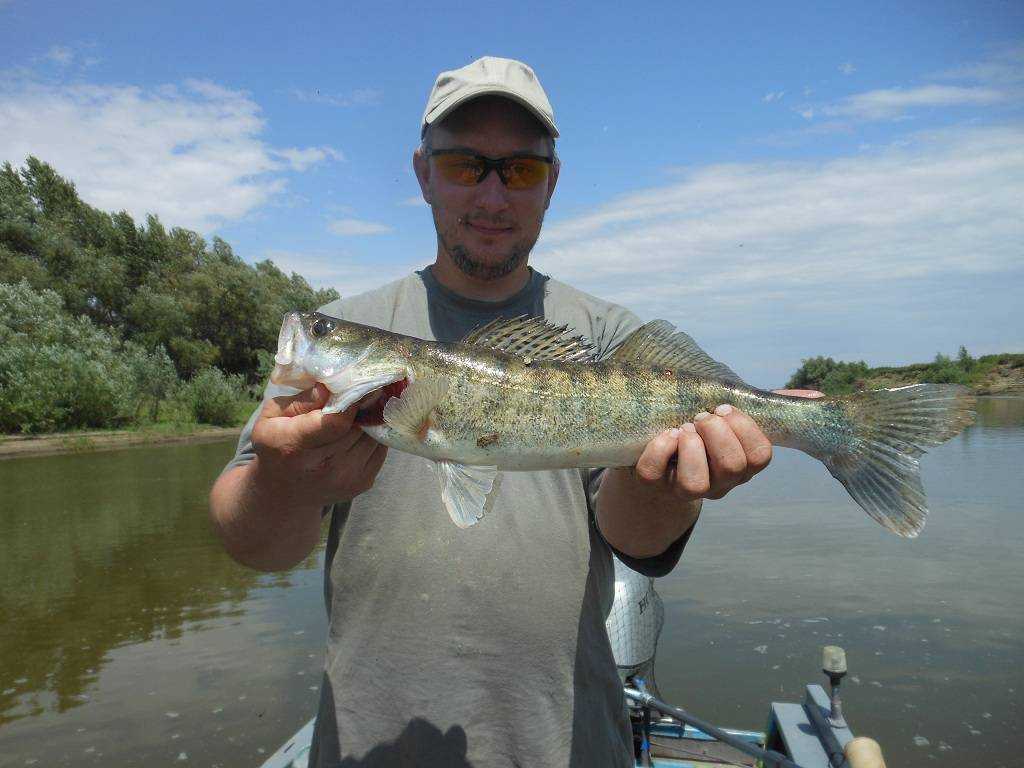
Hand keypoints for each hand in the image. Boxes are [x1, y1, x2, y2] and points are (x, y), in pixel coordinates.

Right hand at [251, 383, 387, 508]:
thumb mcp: (273, 416)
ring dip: (369, 422)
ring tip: (356, 415)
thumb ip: (302, 400)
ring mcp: (346, 479)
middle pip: (358, 427)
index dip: (351, 401)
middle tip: (358, 395)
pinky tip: (357, 433)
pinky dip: (372, 437)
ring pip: (373, 436)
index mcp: (295, 446)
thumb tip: (331, 386)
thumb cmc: (275, 445)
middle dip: (361, 408)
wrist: (282, 492)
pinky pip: (380, 449)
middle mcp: (323, 468)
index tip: (356, 386)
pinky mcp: (362, 483)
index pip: (337, 422)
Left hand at [633, 390, 821, 501]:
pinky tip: (664, 433)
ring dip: (691, 447)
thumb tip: (816, 396)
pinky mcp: (652, 485)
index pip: (760, 456)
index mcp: (742, 466)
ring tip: (685, 427)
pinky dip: (660, 448)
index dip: (745, 429)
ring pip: (695, 484)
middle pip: (733, 467)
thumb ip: (769, 407)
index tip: (725, 408)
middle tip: (703, 417)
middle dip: (719, 433)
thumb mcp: (734, 421)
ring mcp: (684, 489)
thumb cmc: (704, 435)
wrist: (658, 464)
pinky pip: (654, 473)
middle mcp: (719, 483)